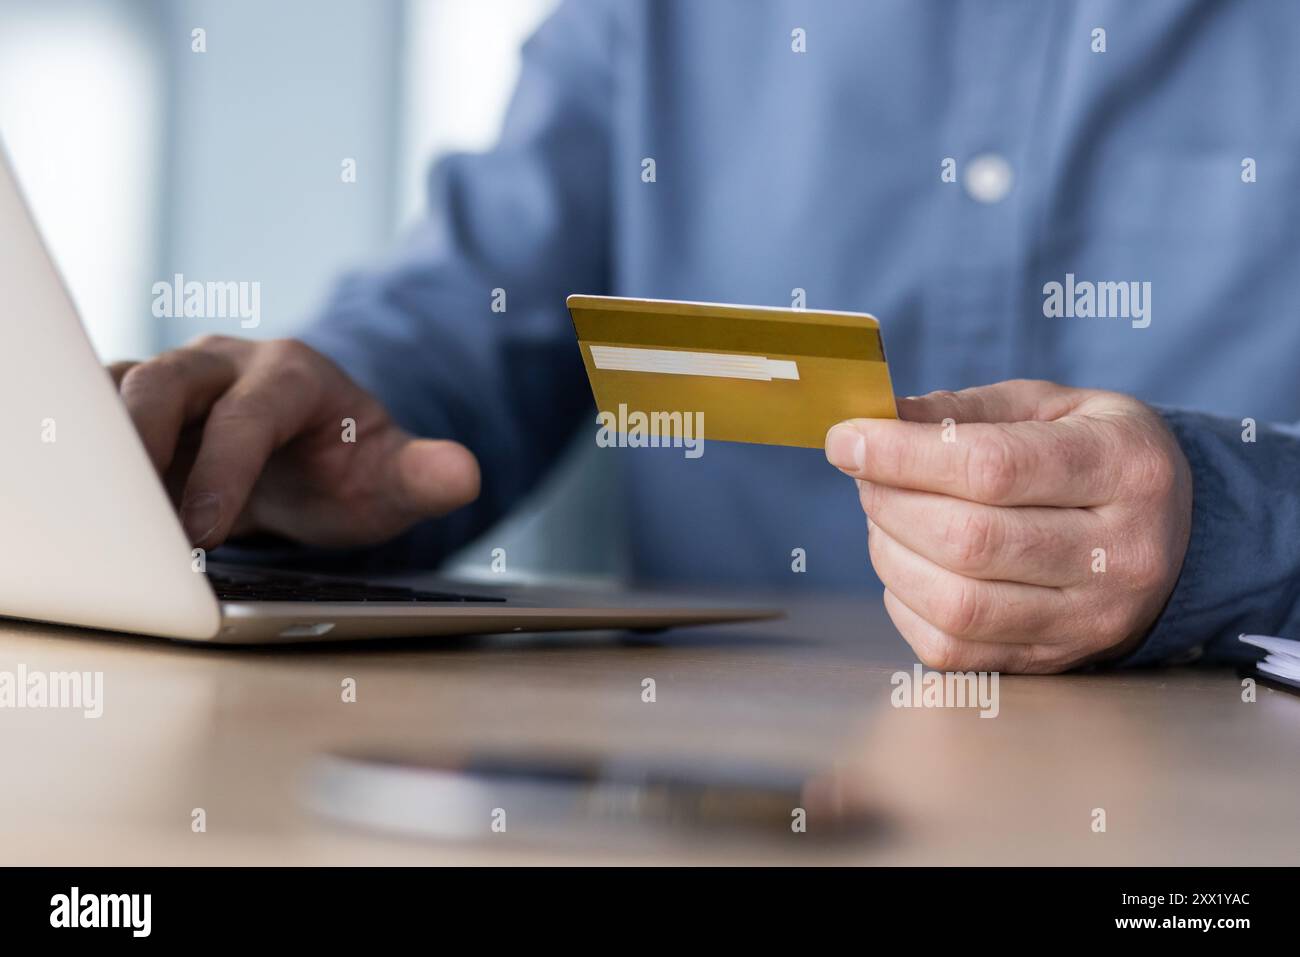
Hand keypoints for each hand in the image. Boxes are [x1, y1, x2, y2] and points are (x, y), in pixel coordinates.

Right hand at [109, 336, 479, 548]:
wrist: (316, 453)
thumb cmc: (351, 466)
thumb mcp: (391, 479)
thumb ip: (424, 476)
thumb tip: (464, 475)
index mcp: (292, 376)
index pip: (250, 415)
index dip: (224, 469)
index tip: (204, 530)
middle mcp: (227, 366)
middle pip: (166, 380)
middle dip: (141, 439)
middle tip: (129, 516)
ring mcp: (179, 383)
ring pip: (117, 390)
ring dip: (100, 442)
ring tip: (93, 507)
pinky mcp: (141, 408)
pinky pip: (97, 416)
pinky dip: (88, 451)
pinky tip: (90, 503)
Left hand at [824, 380, 1192, 673]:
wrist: (1177, 536)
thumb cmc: (1096, 455)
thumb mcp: (1051, 406)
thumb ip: (965, 410)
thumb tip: (878, 420)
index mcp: (1124, 469)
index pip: (993, 466)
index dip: (902, 454)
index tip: (845, 439)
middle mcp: (1120, 554)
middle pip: (968, 540)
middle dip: (889, 502)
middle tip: (864, 474)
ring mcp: (1091, 620)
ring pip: (956, 604)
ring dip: (890, 555)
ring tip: (884, 517)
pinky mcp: (1055, 662)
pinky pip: (953, 649)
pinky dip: (905, 605)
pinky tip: (907, 565)